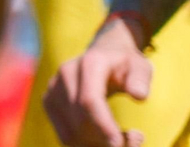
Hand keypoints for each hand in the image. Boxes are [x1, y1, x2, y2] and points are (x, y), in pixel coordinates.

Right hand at [44, 18, 152, 146]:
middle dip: (105, 139)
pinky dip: (85, 144)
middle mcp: (66, 74)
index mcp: (90, 64)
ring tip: (122, 139)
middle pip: (80, 121)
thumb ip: (141, 79)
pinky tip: (104, 136)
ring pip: (70, 133)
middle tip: (136, 140)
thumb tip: (139, 96)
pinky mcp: (49, 101)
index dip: (103, 125)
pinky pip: (65, 135)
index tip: (119, 143)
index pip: (89, 100)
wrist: (104, 52)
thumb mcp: (140, 67)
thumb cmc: (125, 64)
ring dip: (96, 145)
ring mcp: (53, 88)